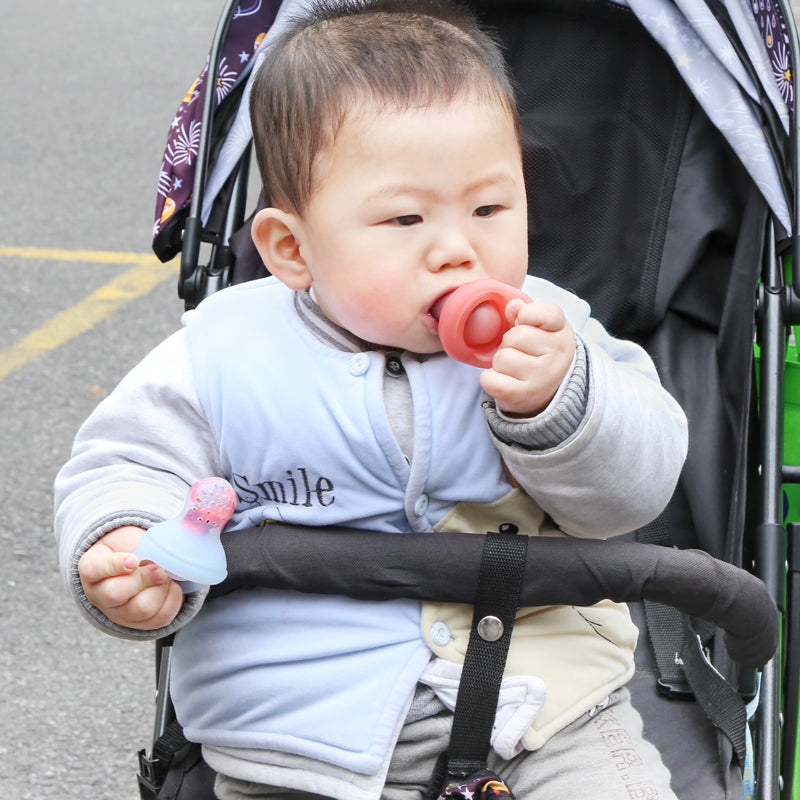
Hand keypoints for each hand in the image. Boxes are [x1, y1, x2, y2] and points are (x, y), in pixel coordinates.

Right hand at [78, 526, 183, 629]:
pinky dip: (173, 599)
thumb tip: (161, 554)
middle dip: (143, 578)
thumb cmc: (133, 548)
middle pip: (115, 594)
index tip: (134, 560)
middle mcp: (99, 595)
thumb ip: (141, 544)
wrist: (142, 563)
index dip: (114, 566)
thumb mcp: (132, 539)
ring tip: (166, 576)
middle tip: (158, 568)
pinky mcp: (140, 623)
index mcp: (92, 568)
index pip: (94, 569)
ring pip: (141, 609)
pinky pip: (160, 618)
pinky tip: (172, 586)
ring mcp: (118, 613)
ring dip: (160, 589)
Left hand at [479, 299, 575, 416]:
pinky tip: (504, 381)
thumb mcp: (540, 331)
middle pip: (515, 335)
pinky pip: (490, 379)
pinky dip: (489, 380)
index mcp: (563, 333)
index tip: (529, 325)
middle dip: (509, 344)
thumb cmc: (538, 356)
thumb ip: (525, 314)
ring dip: (500, 363)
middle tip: (520, 354)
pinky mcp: (524, 396)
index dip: (528, 315)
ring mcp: (543, 377)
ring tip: (514, 370)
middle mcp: (558, 355)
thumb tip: (513, 306)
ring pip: (501, 357)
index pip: (545, 312)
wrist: (548, 394)